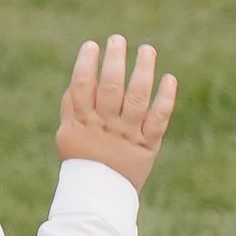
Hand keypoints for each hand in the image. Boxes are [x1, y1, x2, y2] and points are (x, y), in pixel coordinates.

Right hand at [56, 34, 177, 188]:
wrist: (100, 196)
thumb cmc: (81, 160)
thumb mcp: (67, 134)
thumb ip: (70, 107)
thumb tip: (78, 78)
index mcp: (83, 122)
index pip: (83, 87)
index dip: (87, 64)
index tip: (92, 45)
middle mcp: (106, 126)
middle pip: (112, 88)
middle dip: (115, 60)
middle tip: (118, 39)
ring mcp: (128, 134)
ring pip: (137, 99)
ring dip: (143, 72)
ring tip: (147, 50)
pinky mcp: (148, 144)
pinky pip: (159, 119)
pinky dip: (166, 98)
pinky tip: (169, 78)